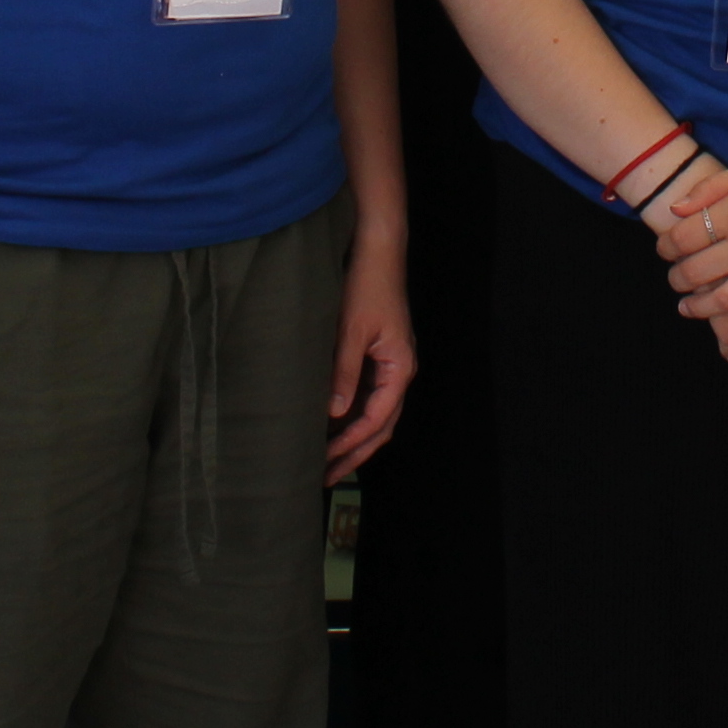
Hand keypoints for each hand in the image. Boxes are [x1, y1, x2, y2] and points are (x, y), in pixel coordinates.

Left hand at [328, 233, 418, 480]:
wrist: (377, 250)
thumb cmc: (366, 285)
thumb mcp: (350, 330)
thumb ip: (343, 373)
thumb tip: (333, 414)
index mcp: (400, 368)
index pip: (377, 420)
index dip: (352, 444)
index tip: (326, 461)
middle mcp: (400, 370)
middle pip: (382, 425)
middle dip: (355, 452)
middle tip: (326, 476)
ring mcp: (391, 363)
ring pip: (377, 413)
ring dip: (354, 437)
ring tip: (327, 459)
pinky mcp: (380, 354)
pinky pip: (370, 395)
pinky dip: (353, 415)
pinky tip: (332, 424)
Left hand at [654, 141, 727, 355]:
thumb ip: (709, 189)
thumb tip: (675, 212)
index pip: (683, 238)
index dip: (665, 246)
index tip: (664, 248)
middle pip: (697, 272)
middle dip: (677, 278)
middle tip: (674, 279)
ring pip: (725, 300)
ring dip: (700, 308)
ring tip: (688, 307)